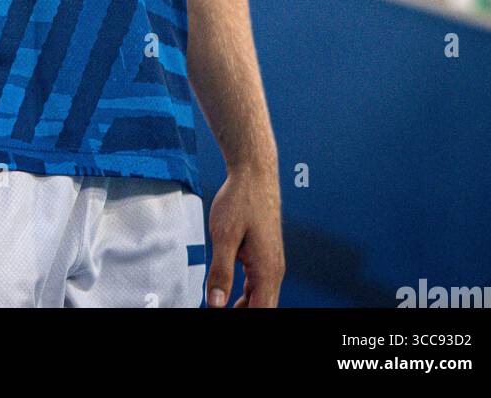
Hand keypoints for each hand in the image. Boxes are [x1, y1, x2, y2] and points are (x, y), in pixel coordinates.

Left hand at [205, 163, 283, 307]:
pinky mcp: (265, 255)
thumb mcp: (224, 236)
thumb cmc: (240, 199)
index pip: (261, 311)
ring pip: (261, 298)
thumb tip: (216, 303)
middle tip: (218, 309)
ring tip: (222, 305)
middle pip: (262, 307)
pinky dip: (245, 295)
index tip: (222, 313)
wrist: (254, 173)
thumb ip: (220, 271)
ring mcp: (271, 262)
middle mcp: (274, 269)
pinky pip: (258, 284)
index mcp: (267, 270)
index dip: (242, 317)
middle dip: (244, 313)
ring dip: (243, 307)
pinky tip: (229, 295)